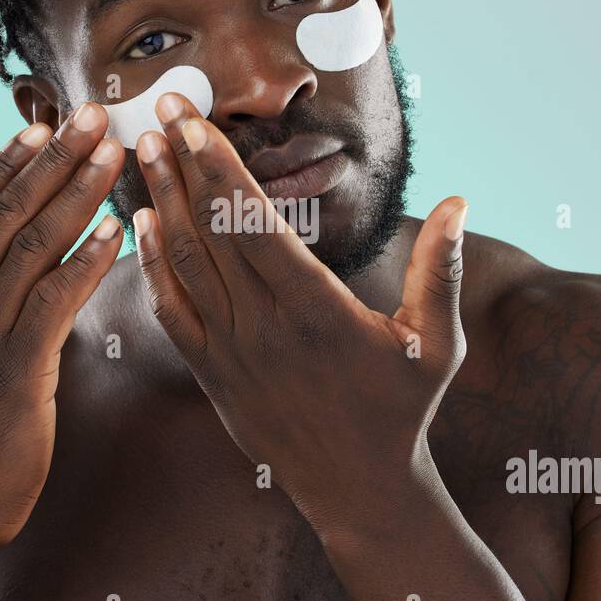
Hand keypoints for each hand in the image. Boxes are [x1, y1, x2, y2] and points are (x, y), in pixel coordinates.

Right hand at [0, 106, 123, 556]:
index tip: (41, 127)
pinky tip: (117, 231)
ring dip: (77, 193)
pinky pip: (54, 301)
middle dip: (50, 160)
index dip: (4, 164)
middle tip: (91, 116)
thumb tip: (16, 250)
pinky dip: (87, 261)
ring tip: (114, 154)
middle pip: (1, 213)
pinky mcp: (12, 374)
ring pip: (29, 246)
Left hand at [130, 94, 468, 539]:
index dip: (220, 169)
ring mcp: (231, 353)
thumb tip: (461, 201)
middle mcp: (264, 328)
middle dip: (181, 164)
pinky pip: (172, 312)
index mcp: (317, 311)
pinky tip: (139, 223)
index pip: (254, 225)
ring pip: (184, 264)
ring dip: (161, 202)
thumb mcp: (436, 344)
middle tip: (158, 108)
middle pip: (210, 231)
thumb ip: (443, 270)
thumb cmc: (404, 412)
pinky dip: (152, 265)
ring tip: (143, 149)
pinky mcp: (213, 375)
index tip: (195, 122)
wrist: (359, 492)